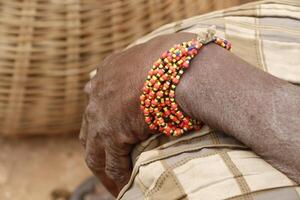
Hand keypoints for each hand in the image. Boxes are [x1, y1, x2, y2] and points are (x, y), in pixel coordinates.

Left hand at [79, 32, 196, 195]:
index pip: (96, 104)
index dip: (101, 122)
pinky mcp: (112, 133)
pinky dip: (119, 177)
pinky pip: (113, 164)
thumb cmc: (172, 56)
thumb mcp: (154, 53)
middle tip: (107, 164)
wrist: (173, 64)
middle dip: (98, 149)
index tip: (111, 135)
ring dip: (104, 170)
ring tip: (114, 184)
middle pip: (88, 132)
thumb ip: (148, 64)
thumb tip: (163, 69)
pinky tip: (125, 186)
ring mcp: (101, 115)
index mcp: (106, 73)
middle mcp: (97, 95)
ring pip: (95, 153)